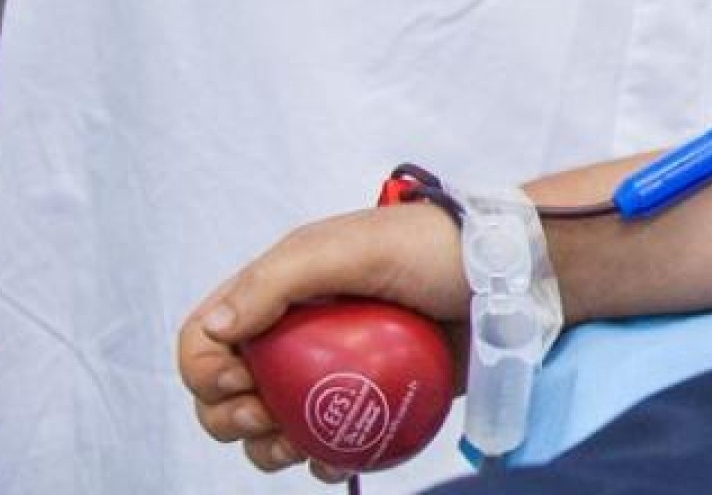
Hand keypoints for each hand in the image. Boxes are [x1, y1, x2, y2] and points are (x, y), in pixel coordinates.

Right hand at [177, 203, 463, 478]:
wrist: (507, 275)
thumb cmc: (431, 248)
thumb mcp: (351, 248)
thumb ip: (278, 281)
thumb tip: (216, 332)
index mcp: (277, 290)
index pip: (206, 336)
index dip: (204, 367)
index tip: (241, 380)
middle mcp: (294, 333)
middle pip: (225, 392)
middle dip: (228, 417)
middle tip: (265, 417)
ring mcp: (330, 372)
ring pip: (267, 427)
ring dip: (265, 450)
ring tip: (296, 448)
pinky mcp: (368, 402)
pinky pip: (324, 444)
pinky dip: (319, 461)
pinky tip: (333, 464)